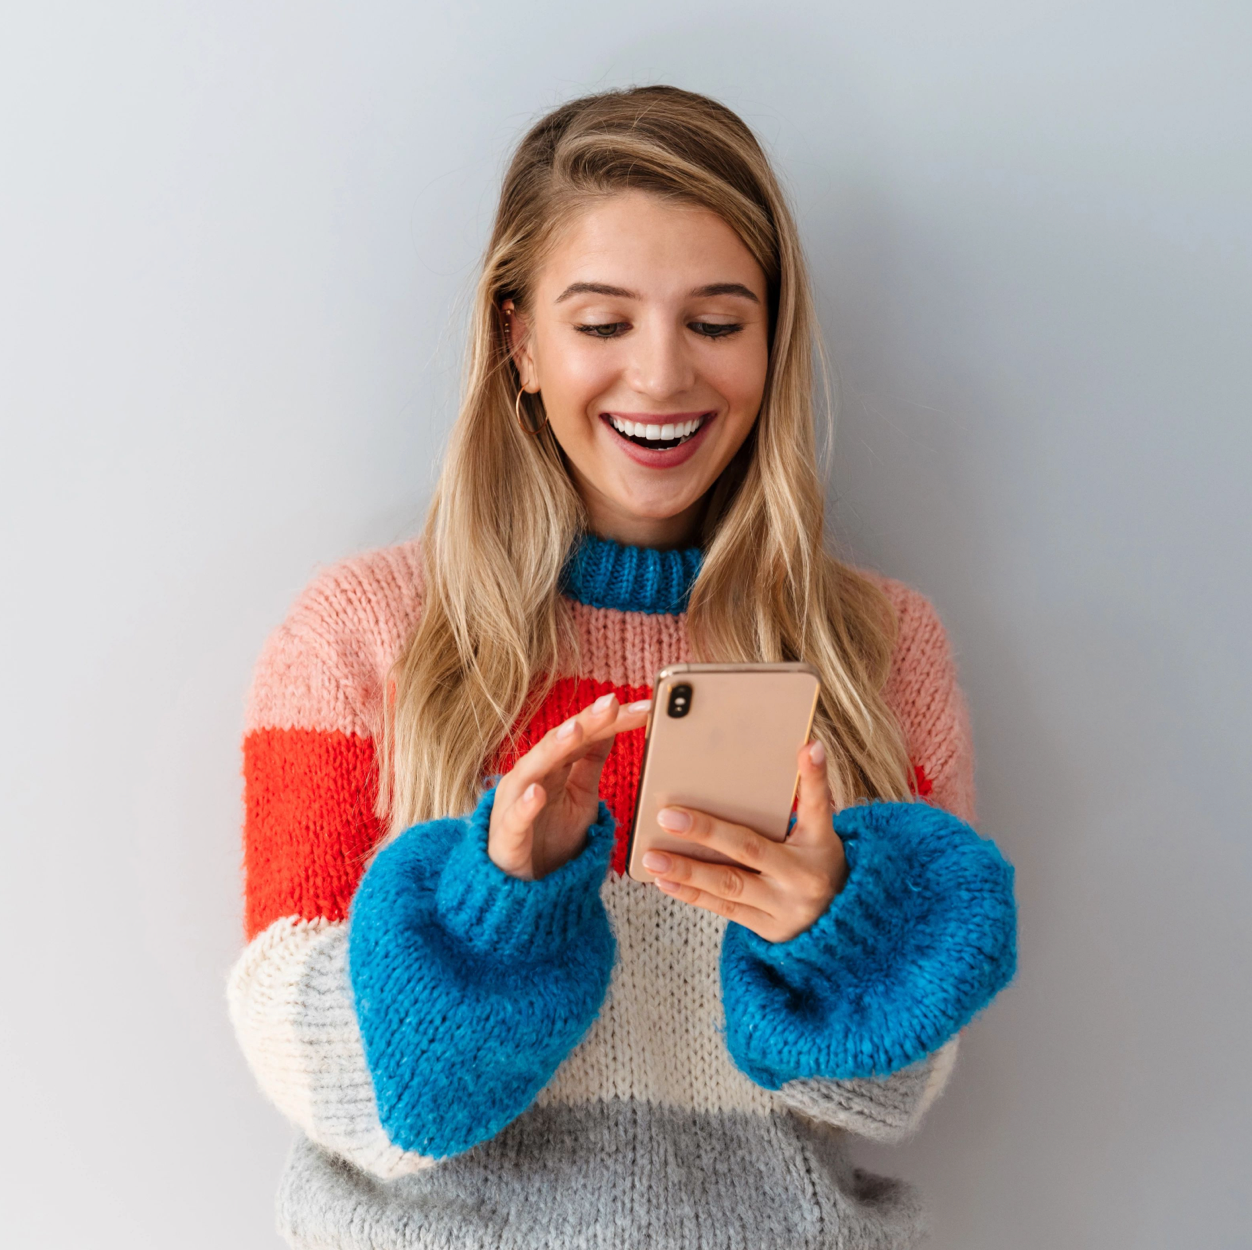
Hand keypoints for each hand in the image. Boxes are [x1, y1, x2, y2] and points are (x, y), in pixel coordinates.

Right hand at [489, 692, 649, 879]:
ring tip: (576, 731)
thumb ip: (591, 761)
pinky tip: (537, 792)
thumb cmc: (549, 836)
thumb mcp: (581, 795)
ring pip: (534, 768)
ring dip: (553, 748)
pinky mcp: (507, 836)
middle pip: (560, 742)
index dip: (611, 720)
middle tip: (611, 703)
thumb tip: (613, 726)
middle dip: (586, 722)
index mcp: (552, 765)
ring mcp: (515, 803)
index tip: (644, 708)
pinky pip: (515, 818)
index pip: (583, 735)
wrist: (522, 886)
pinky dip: (525, 804)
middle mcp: (532, 776)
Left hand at [640, 740, 848, 941]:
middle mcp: (803, 877)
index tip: (808, 747)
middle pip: (749, 849)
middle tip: (667, 816)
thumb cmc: (818, 862)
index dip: (813, 777)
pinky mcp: (767, 928)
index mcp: (820, 843)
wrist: (840, 923)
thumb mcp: (821, 831)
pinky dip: (692, 894)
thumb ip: (809, 795)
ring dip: (686, 870)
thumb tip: (805, 747)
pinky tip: (663, 880)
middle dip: (706, 832)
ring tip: (652, 857)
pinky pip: (724, 909)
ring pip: (729, 885)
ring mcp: (783, 907)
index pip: (815, 805)